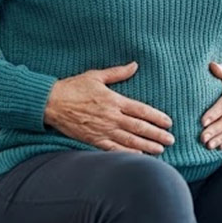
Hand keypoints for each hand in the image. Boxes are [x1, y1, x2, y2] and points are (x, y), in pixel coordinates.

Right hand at [43, 61, 175, 153]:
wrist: (51, 103)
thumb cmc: (73, 87)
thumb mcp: (96, 76)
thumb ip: (117, 73)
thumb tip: (135, 65)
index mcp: (114, 100)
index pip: (141, 110)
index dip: (157, 117)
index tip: (169, 123)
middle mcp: (111, 117)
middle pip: (139, 128)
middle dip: (157, 134)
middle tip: (171, 140)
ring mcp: (102, 130)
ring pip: (129, 141)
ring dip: (147, 146)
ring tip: (160, 150)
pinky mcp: (93, 140)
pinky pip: (113, 149)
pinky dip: (127, 154)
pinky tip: (139, 157)